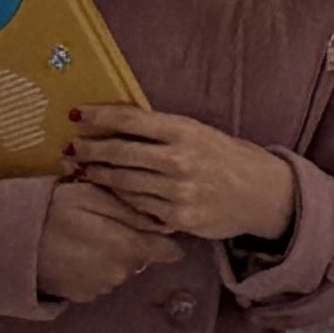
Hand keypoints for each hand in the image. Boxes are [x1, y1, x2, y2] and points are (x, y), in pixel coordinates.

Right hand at [33, 176, 172, 302]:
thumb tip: (163, 222)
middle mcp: (121, 273)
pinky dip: (94, 269)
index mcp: (129, 246)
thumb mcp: (93, 196)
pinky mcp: (83, 297)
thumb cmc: (53, 210)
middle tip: (106, 224)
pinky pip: (101, 281)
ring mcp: (101, 288)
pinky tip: (75, 254)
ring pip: (121, 270)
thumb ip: (131, 210)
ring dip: (112, 257)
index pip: (169, 251)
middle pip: (143, 259)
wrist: (10, 242)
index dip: (167, 239)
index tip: (158, 229)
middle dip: (132, 243)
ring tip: (86, 238)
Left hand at [71, 107, 297, 250]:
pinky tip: (112, 190)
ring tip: (82, 170)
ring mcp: (178, 191)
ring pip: (124, 182)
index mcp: (184, 131)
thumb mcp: (199, 133)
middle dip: (90, 150)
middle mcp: (179, 160)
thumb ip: (163, 130)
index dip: (99, 116)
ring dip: (99, 175)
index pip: (131, 119)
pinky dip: (122, 197)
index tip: (77, 115)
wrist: (262, 194)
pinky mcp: (179, 217)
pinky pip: (139, 206)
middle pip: (120, 153)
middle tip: (71, 149)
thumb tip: (118, 124)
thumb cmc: (227, 157)